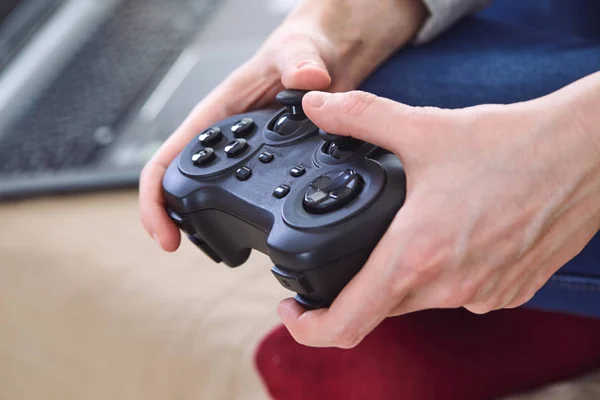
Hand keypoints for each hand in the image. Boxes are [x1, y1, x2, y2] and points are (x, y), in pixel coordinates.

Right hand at [139, 0, 426, 250]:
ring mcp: (248, 156)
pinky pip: (249, 194)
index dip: (155, 197)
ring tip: (214, 249)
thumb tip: (307, 79)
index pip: (168, 158)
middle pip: (181, 185)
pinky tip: (255, 232)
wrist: (328, 58)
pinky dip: (241, 216)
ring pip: (210, 194)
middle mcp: (227, 140)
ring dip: (202, 223)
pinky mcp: (271, 165)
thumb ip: (299, 63)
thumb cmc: (302, 48)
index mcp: (216, 115)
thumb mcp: (298, 51)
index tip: (163, 232)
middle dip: (172, 219)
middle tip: (178, 246)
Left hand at [278, 73, 599, 347]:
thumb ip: (360, 116)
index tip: (293, 311)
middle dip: (356, 284)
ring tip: (406, 232)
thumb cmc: (513, 147)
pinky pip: (458, 295)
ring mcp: (482, 296)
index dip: (308, 328)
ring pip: (419, 300)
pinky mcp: (509, 293)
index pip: (347, 323)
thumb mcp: (422, 127)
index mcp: (416, 256)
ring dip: (403, 274)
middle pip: (380, 307)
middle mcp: (448, 288)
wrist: (585, 155)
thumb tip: (318, 106)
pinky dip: (442, 273)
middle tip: (351, 249)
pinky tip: (449, 237)